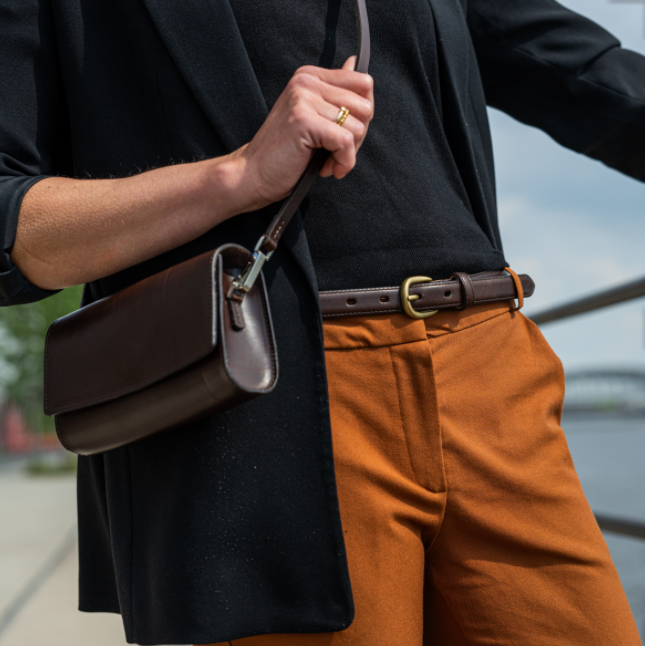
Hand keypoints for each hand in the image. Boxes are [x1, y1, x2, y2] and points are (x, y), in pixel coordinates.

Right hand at [233, 56, 373, 210]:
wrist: (253, 174)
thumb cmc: (284, 153)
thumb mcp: (314, 118)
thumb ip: (336, 93)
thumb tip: (355, 62)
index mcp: (310, 77)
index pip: (363, 84)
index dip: (362, 118)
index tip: (343, 137)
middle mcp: (306, 82)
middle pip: (365, 107)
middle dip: (357, 138)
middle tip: (334, 153)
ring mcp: (303, 99)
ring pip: (358, 127)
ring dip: (347, 154)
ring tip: (325, 162)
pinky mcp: (304, 121)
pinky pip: (346, 142)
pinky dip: (343, 163)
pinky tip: (326, 170)